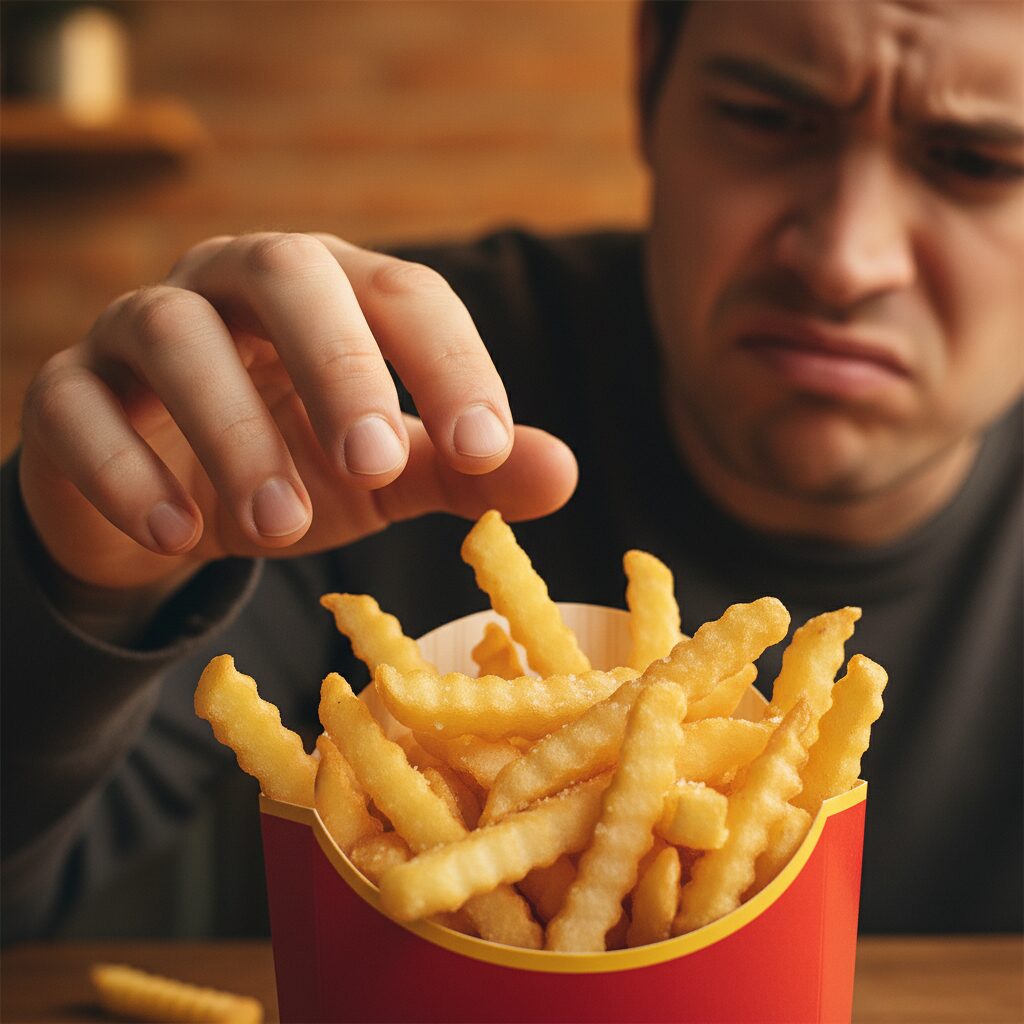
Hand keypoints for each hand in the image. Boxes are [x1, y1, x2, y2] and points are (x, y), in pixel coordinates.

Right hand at [19, 233, 577, 598]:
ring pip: (176, 337)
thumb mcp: (388, 474)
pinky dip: (127, 472)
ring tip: (285, 528)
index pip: (404, 296)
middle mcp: (236, 287)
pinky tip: (178, 535)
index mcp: (333, 293)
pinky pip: (78, 409)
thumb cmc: (295, 469)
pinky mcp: (70, 390)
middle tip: (376, 465)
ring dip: (236, 433)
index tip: (489, 451)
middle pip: (286, 274)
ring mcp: (141, 327)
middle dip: (339, 366)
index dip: (451, 365)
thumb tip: (562, 474)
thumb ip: (466, 468)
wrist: (169, 503)